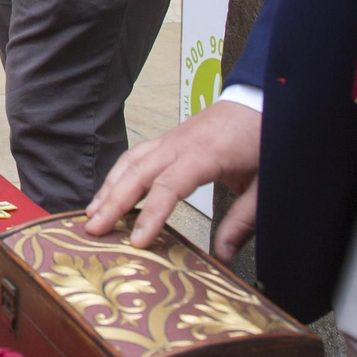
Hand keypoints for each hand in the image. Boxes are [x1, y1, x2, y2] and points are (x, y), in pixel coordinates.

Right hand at [85, 100, 261, 259]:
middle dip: (112, 202)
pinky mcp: (170, 138)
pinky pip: (137, 154)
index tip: (137, 241)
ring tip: (91, 212)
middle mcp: (180, 143)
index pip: (168, 187)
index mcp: (205, 154)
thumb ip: (241, 222)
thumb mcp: (263, 185)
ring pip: (131, 161)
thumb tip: (222, 257)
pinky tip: (109, 190)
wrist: (263, 100)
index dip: (150, 215)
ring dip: (108, 186)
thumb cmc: (265, 139)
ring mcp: (171, 138)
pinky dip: (118, 173)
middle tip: (92, 229)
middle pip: (137, 172)